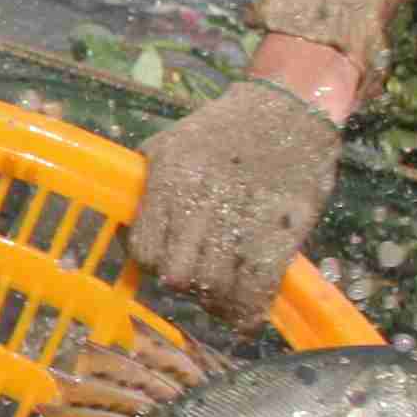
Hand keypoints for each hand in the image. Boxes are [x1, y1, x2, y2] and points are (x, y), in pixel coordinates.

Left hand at [129, 79, 343, 326]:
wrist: (289, 107)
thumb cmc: (223, 131)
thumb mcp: (172, 146)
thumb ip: (148, 190)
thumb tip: (127, 236)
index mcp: (170, 176)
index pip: (144, 250)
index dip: (152, 266)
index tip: (167, 265)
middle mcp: (202, 196)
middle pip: (178, 274)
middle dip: (186, 286)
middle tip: (199, 282)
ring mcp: (244, 213)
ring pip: (215, 286)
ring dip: (218, 301)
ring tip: (224, 296)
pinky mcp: (282, 227)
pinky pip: (258, 285)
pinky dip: (249, 307)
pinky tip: (248, 309)